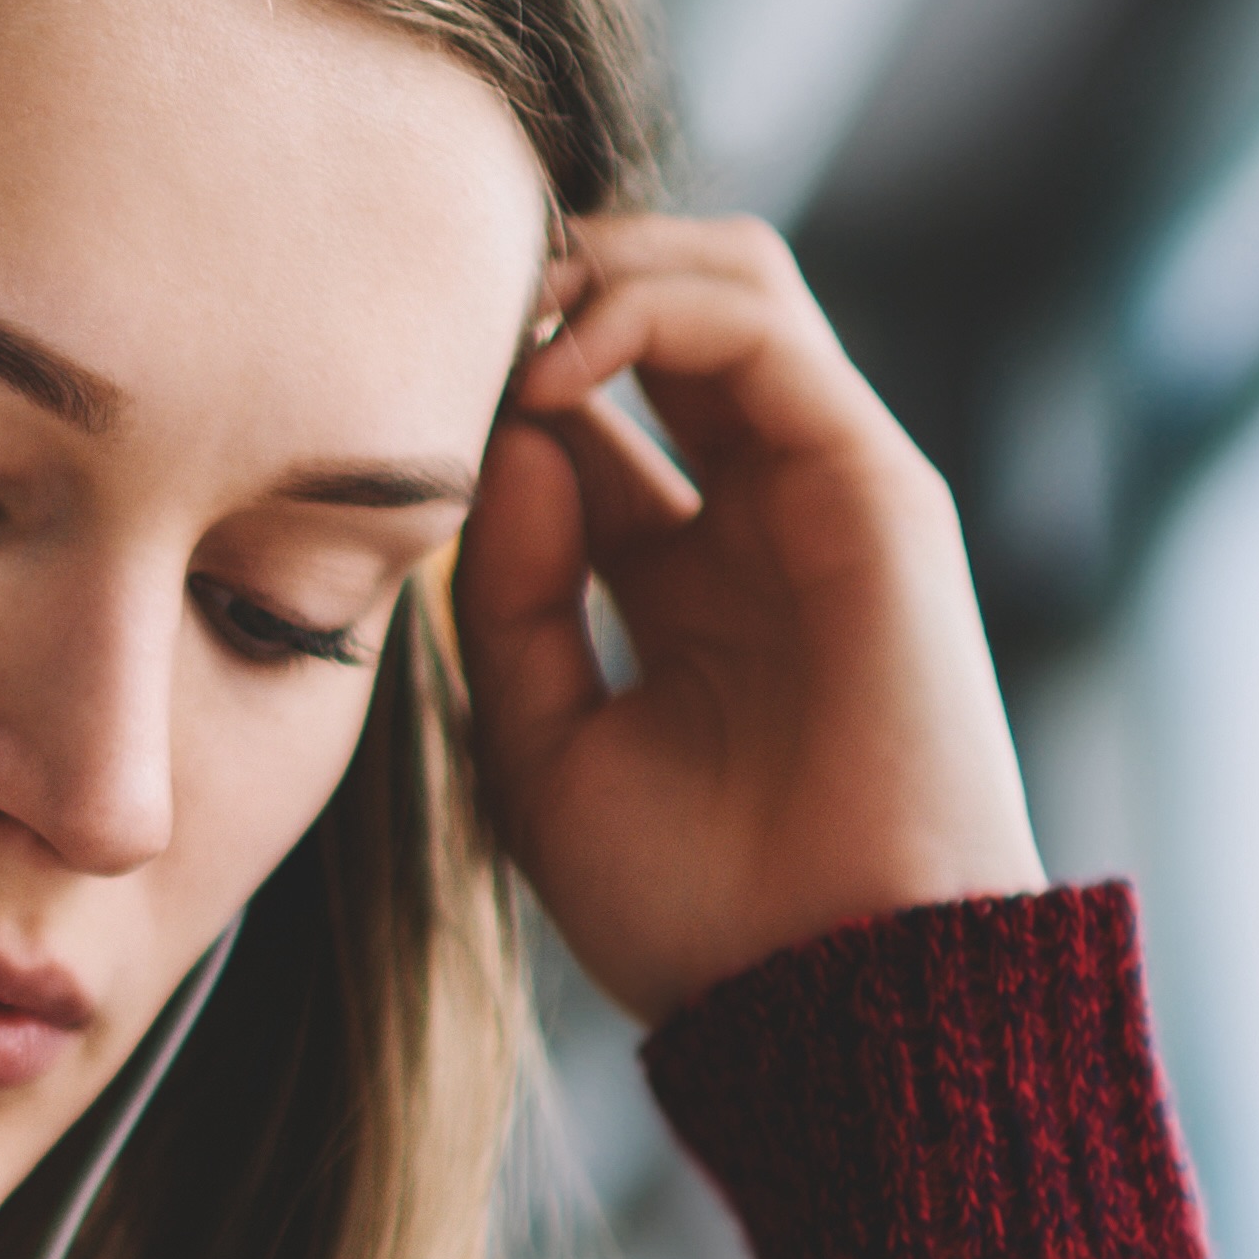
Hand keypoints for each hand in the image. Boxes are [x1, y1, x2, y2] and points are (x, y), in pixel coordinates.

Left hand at [457, 213, 1042, 1022]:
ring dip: (597, 266)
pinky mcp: (875, 481)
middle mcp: (758, 517)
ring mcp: (824, 490)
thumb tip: (502, 446)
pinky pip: (761, 322)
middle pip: (661, 316)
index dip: (488, 382)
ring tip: (496, 323)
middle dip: (546, 285)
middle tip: (436, 310)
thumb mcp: (542, 749)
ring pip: (725, 280)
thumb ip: (508, 597)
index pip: (587, 416)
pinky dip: (646, 306)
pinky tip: (549, 375)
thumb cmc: (696, 910)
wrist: (829, 992)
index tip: (383, 400)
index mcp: (680, 581)